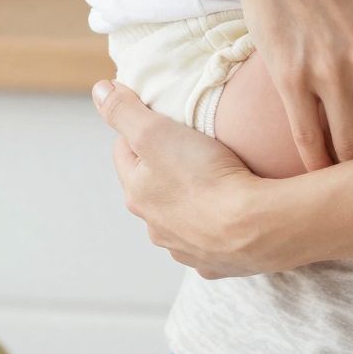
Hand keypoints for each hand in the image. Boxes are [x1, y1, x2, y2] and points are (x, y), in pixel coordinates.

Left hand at [92, 80, 270, 277]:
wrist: (253, 228)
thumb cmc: (203, 177)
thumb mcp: (155, 132)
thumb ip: (124, 111)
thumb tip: (99, 90)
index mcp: (137, 194)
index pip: (125, 152)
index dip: (140, 129)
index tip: (162, 118)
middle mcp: (155, 227)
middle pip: (152, 186)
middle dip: (164, 166)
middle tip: (191, 146)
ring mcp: (185, 248)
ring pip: (179, 216)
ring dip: (188, 200)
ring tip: (215, 179)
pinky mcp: (216, 263)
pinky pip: (210, 242)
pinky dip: (215, 228)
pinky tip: (232, 216)